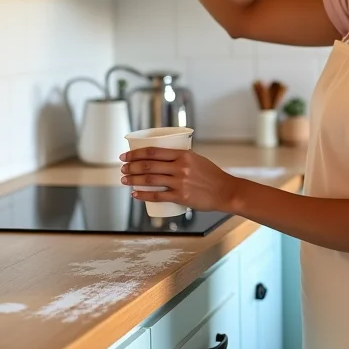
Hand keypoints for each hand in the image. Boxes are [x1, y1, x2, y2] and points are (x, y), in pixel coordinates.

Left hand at [120, 147, 238, 212]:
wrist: (225, 191)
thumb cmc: (211, 175)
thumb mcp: (197, 159)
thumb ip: (180, 158)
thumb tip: (162, 159)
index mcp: (184, 155)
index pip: (154, 151)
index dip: (136, 153)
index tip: (125, 155)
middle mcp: (180, 167)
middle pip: (148, 166)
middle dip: (131, 166)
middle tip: (122, 168)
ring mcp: (180, 182)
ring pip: (150, 180)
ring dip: (133, 179)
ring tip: (124, 179)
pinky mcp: (181, 197)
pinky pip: (158, 196)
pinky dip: (143, 195)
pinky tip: (134, 194)